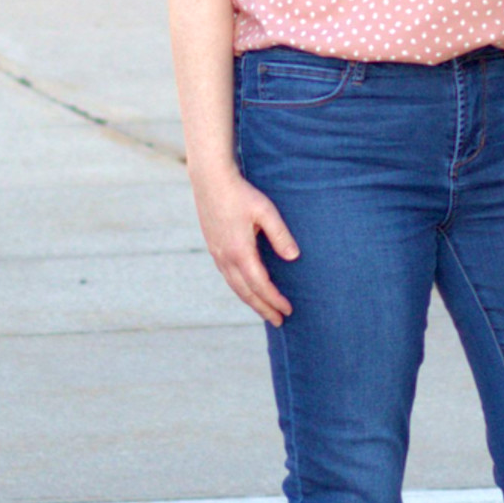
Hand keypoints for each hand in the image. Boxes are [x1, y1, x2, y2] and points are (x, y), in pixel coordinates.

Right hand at [192, 168, 297, 322]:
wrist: (210, 180)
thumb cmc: (241, 193)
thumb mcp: (266, 211)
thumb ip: (280, 235)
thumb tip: (294, 258)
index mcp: (240, 251)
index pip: (260, 285)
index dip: (274, 300)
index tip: (288, 310)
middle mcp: (226, 258)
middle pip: (246, 292)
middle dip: (263, 308)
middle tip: (279, 321)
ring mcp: (217, 254)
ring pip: (235, 287)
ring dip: (251, 301)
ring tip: (265, 311)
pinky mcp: (214, 248)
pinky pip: (228, 277)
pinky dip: (241, 289)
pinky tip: (248, 289)